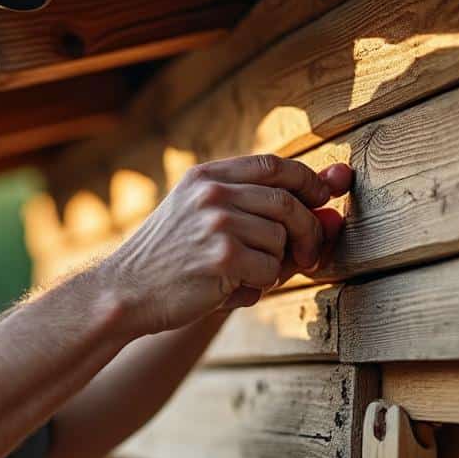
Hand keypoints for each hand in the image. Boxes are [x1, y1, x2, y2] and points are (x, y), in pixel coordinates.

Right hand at [96, 155, 352, 334]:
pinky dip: (262, 283)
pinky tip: (233, 288)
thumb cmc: (170, 260)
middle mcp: (212, 192)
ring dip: (276, 263)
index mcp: (206, 176)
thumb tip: (334, 208)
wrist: (123, 293)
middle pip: (288, 202)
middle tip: (310, 254)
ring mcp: (217, 222)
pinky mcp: (223, 256)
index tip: (326, 194)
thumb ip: (258, 209)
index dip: (308, 179)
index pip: (273, 165)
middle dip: (309, 229)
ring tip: (245, 274)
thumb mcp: (201, 217)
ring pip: (281, 239)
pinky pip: (271, 268)